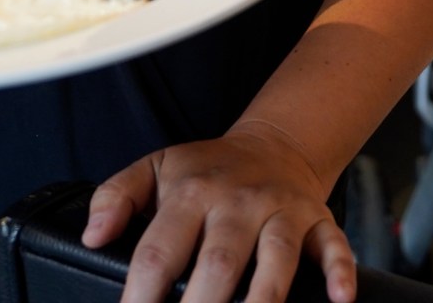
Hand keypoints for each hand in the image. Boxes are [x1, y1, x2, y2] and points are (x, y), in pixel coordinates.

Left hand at [84, 123, 353, 302]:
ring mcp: (282, 211)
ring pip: (276, 259)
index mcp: (192, 191)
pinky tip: (338, 298)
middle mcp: (239, 202)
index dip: (141, 294)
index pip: (160, 250)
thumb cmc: (207, 169)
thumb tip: (92, 237)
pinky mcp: (318, 221)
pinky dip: (340, 271)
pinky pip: (333, 245)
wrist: (276, 144)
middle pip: (219, 261)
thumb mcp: (154, 167)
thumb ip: (114, 196)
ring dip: (263, 299)